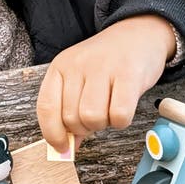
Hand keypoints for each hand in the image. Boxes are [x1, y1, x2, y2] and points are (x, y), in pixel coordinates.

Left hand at [36, 15, 175, 151]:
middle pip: (71, 119)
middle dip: (85, 128)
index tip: (62, 148)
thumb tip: (65, 149)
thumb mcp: (81, 80)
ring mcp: (103, 67)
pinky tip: (125, 106)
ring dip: (104, 123)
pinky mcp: (128, 73)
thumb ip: (69, 112)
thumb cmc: (108, 62)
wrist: (139, 33)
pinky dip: (122, 120)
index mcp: (60, 66)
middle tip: (98, 114)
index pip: (46, 108)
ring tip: (111, 107)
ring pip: (92, 118)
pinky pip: (119, 114)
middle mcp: (78, 65)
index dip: (52, 134)